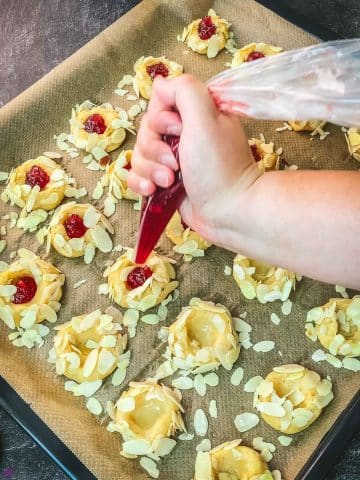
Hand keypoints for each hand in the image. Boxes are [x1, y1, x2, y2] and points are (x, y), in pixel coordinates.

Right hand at [128, 74, 259, 244]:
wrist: (228, 212)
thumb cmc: (219, 166)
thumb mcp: (206, 118)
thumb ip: (184, 91)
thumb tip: (161, 83)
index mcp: (195, 115)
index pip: (159, 103)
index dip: (161, 118)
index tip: (178, 130)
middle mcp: (183, 135)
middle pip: (145, 130)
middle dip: (154, 148)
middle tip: (175, 164)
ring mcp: (172, 160)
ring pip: (139, 154)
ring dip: (149, 169)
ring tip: (169, 181)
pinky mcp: (164, 182)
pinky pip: (137, 175)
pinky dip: (140, 182)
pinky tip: (152, 190)